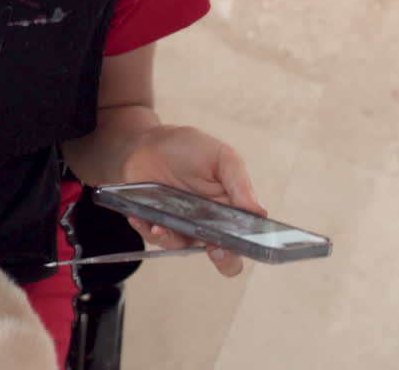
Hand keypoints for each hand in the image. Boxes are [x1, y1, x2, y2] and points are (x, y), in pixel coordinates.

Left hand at [119, 125, 267, 276]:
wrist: (149, 141)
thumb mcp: (221, 157)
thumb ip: (239, 183)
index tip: (233, 245)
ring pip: (180, 246)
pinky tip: (138, 218)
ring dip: (172, 239)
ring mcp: (180, 226)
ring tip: (162, 226)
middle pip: (220, 256)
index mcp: (230, 212)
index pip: (243, 242)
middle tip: (212, 248)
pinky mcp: (154, 222)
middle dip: (219, 258)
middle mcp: (208, 225)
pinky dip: (146, 229)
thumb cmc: (190, 148)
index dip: (242, 250)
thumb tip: (260, 212)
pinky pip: (152, 234)